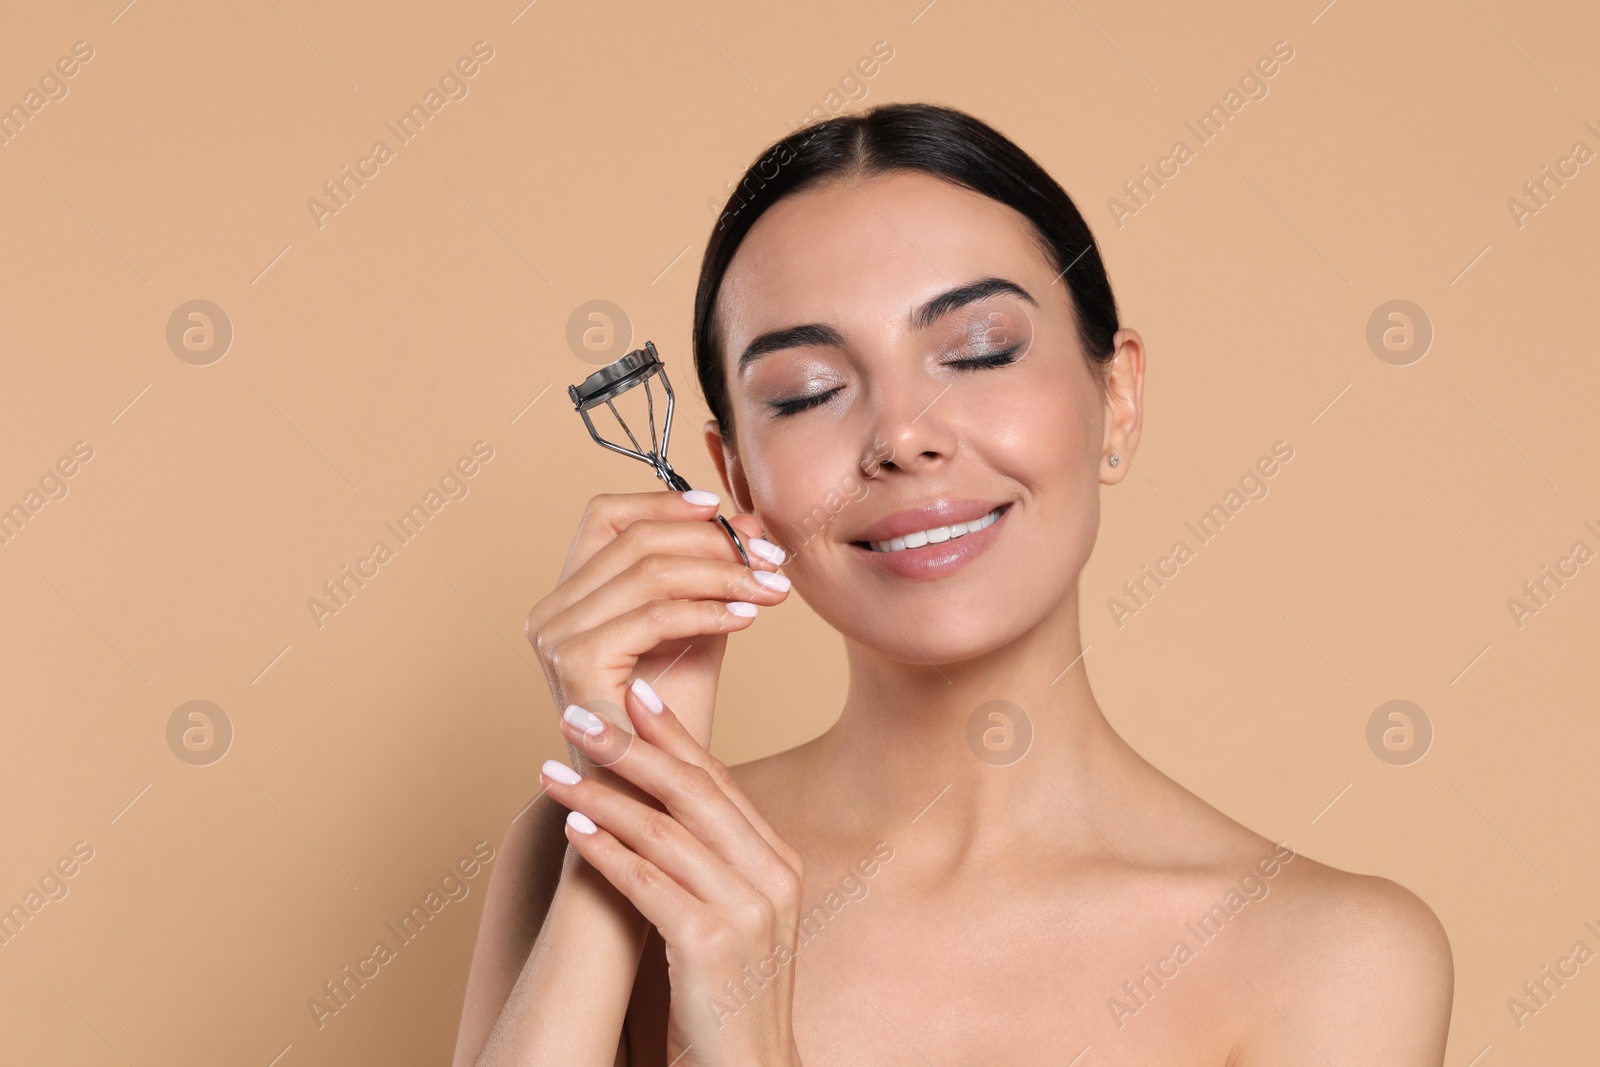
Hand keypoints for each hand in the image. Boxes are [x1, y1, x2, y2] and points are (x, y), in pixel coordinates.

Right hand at [525, 490, 789, 753]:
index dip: (663, 502)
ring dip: (723, 573)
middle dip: (714, 542)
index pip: (605, 517)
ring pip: (649, 571)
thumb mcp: (695, 631)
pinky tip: (747, 618)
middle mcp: (550, 612)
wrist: (652, 797)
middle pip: (636, 539)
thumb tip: (749, 524)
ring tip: (772, 587)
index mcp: (568, 597)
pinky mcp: (574, 664)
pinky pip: (653, 615)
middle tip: (772, 558)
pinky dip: (707, 610)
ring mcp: (555, 637)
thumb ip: (711, 578)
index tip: (721, 508)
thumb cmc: (670, 723)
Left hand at [540, 679, 805, 1066]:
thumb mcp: (736, 911)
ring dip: (602, 797)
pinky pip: (649, 885)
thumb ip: (710, 857)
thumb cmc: (730, 991)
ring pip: (664, 832)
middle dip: (631, 748)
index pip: (719, 781)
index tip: (633, 694)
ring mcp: (747, 911)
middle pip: (693, 792)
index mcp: (778, 861)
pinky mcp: (712, 946)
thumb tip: (656, 798)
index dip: (674, 734)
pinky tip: (575, 830)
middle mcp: (771, 877)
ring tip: (554, 772)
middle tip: (580, 717)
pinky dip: (608, 853)